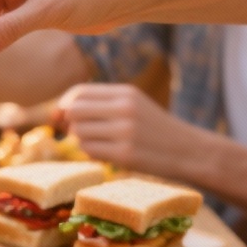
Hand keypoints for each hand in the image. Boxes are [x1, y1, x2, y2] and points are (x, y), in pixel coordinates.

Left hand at [57, 84, 199, 176]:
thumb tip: (56, 113)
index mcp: (126, 92)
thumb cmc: (153, 129)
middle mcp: (125, 109)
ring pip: (79, 133)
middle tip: (82, 131)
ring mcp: (125, 132)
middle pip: (74, 111)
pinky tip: (108, 153)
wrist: (189, 150)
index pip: (79, 92)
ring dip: (82, 140)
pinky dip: (92, 153)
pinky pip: (89, 151)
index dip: (66, 104)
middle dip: (71, 123)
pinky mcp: (125, 154)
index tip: (68, 116)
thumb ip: (99, 104)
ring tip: (101, 142)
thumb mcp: (132, 105)